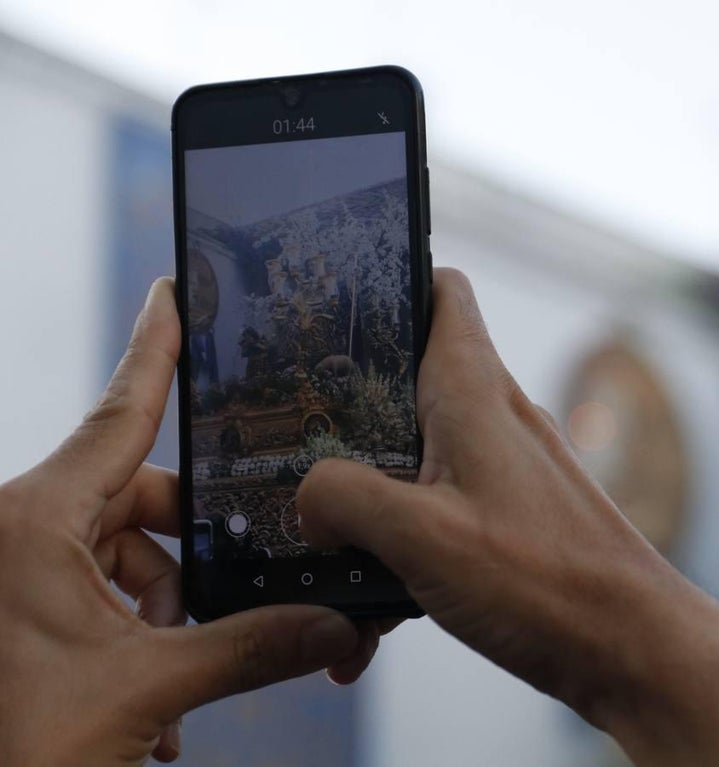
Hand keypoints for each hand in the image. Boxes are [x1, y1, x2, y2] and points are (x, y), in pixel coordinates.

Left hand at [0, 279, 369, 766]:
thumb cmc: (11, 747)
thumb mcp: (143, 688)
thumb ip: (250, 647)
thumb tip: (333, 626)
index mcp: (31, 522)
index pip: (120, 415)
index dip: (155, 350)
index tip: (175, 292)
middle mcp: (21, 531)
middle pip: (141, 502)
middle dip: (191, 560)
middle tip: (228, 605)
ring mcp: (20, 571)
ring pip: (127, 557)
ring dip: (166, 619)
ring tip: (171, 695)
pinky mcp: (25, 610)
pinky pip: (104, 598)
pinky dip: (140, 641)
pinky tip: (152, 711)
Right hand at [298, 268, 718, 765]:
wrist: (634, 647)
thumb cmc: (546, 583)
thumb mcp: (421, 536)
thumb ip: (346, 498)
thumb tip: (308, 498)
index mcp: (474, 393)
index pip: (441, 293)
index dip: (390, 285)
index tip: (332, 310)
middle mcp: (496, 417)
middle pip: (411, 382)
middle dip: (350, 418)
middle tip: (296, 453)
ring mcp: (510, 467)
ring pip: (422, 460)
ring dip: (374, 508)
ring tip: (333, 564)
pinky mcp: (517, 515)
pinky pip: (446, 512)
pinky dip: (409, 551)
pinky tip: (380, 618)